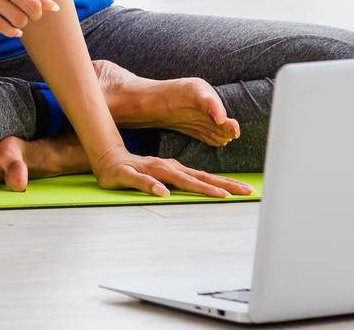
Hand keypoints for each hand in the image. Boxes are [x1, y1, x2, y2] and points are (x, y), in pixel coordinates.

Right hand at [91, 146, 252, 198]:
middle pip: (198, 177)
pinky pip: (142, 182)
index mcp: (175, 169)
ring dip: (197, 186)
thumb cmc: (136, 170)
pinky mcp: (130, 174)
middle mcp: (166, 168)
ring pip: (175, 178)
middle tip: (245, 192)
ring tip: (216, 194)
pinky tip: (163, 193)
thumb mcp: (161, 178)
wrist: (105, 158)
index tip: (248, 190)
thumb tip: (204, 189)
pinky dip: (153, 187)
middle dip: (223, 185)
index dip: (226, 184)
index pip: (205, 177)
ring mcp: (149, 171)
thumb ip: (180, 183)